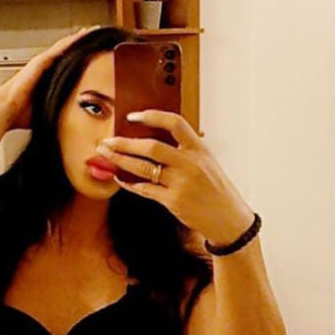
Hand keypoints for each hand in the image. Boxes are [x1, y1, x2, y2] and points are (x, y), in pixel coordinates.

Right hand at [0, 26, 98, 129]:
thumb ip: (56, 110)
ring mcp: (41, 62)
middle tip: (92, 34)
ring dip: (76, 38)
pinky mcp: (41, 61)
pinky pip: (59, 48)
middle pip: (64, 50)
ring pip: (63, 45)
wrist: (6, 109)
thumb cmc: (20, 114)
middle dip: (78, 42)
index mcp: (44, 77)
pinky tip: (81, 35)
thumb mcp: (45, 110)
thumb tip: (69, 121)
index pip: (63, 63)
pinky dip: (71, 41)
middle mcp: (43, 67)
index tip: (88, 52)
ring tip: (90, 30)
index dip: (74, 56)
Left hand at [95, 110, 254, 245]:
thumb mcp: (207, 163)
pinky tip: (120, 179)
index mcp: (199, 148)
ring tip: (106, 155)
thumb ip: (186, 151)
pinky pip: (145, 190)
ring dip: (121, 161)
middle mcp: (190, 163)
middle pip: (151, 147)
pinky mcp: (173, 201)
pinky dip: (130, 184)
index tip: (133, 116)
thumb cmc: (215, 189)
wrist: (228, 218)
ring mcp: (181, 183)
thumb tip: (155, 142)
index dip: (152, 116)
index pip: (174, 123)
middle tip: (107, 141)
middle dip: (125, 143)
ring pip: (143, 168)